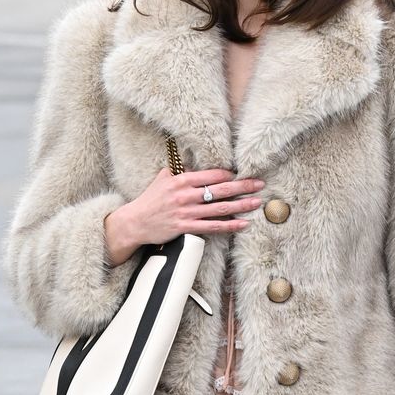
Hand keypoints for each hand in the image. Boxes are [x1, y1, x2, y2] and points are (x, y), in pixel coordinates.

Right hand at [105, 168, 264, 263]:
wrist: (135, 222)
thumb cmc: (150, 199)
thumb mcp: (163, 179)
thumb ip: (181, 172)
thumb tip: (196, 167)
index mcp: (181, 180)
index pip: (211, 175)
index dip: (229, 175)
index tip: (242, 174)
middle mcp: (186, 195)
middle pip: (221, 190)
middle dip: (243, 186)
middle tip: (260, 184)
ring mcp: (187, 212)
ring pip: (220, 208)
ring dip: (241, 205)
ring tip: (256, 202)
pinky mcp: (186, 228)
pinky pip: (212, 226)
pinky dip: (229, 225)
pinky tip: (242, 224)